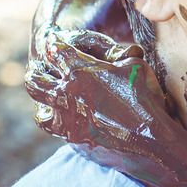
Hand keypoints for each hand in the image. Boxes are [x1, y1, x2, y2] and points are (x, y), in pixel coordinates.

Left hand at [25, 31, 166, 145]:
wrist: (150, 140)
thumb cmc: (145, 98)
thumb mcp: (135, 65)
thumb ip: (117, 56)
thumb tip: (113, 55)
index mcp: (81, 72)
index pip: (56, 52)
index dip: (54, 45)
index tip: (53, 44)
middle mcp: (67, 96)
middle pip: (36, 81)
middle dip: (35, 72)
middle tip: (37, 68)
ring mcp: (67, 121)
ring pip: (40, 112)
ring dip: (43, 103)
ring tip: (49, 100)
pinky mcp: (74, 141)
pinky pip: (59, 132)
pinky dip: (63, 124)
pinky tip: (71, 121)